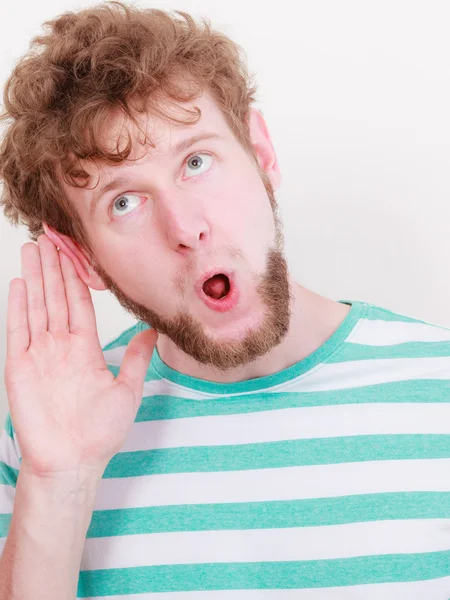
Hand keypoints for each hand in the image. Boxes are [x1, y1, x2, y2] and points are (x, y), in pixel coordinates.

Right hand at [4, 234, 156, 478]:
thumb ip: (137, 358)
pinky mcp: (21, 366)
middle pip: (56, 296)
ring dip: (36, 277)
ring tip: (34, 249)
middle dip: (54, 267)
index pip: (80, 302)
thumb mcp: (127, 389)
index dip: (77, 276)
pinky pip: (19, 329)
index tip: (75, 252)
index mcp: (85, 349)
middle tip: (50, 236)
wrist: (73, 462)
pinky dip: (19, 306)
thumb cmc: (99, 433)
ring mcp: (40, 354)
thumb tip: (155, 332)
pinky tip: (19, 283)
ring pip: (38, 305)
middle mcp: (62, 346)